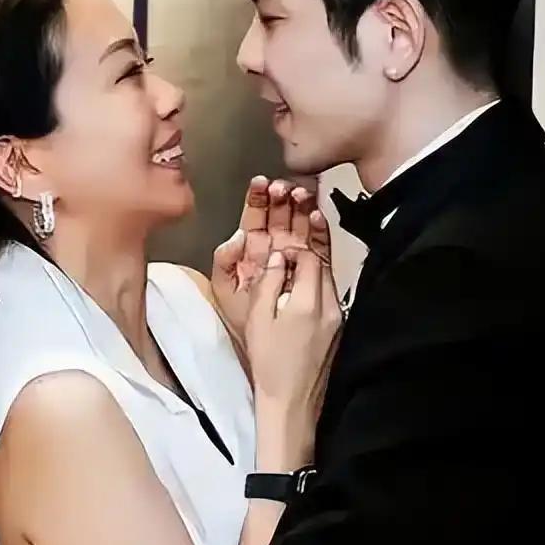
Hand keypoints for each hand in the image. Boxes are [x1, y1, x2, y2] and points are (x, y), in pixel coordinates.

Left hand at [211, 177, 327, 346]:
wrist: (276, 361)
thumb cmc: (248, 329)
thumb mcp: (226, 293)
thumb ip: (225, 262)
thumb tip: (238, 235)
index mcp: (252, 252)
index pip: (255, 218)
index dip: (258, 199)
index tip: (261, 183)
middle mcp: (275, 251)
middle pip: (280, 217)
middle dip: (282, 198)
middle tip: (286, 187)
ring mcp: (297, 260)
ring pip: (300, 226)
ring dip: (301, 208)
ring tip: (301, 194)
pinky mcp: (316, 272)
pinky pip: (319, 247)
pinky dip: (319, 230)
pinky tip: (317, 215)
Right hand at [244, 236, 341, 468]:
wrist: (291, 402)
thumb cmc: (269, 361)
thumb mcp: (258, 318)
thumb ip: (269, 283)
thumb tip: (278, 258)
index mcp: (310, 301)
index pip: (310, 258)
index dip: (294, 250)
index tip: (278, 255)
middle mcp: (332, 307)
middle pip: (324, 267)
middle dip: (305, 257)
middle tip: (285, 259)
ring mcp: (339, 319)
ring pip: (328, 282)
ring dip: (311, 274)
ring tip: (290, 276)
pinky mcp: (340, 331)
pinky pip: (330, 299)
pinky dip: (316, 291)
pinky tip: (300, 299)